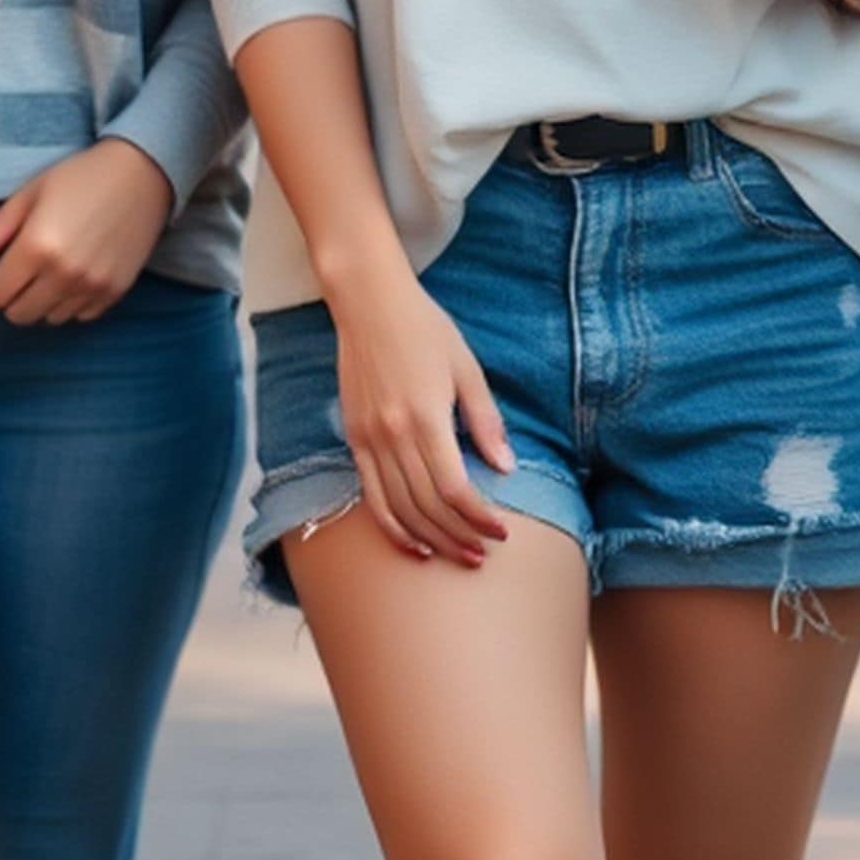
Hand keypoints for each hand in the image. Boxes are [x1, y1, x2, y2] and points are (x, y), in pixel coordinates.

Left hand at [0, 140, 177, 324]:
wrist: (144, 173)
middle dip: (13, 295)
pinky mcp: (115, 292)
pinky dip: (71, 302)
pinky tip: (77, 273)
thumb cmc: (81, 176)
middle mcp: (63, 274)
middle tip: (24, 269)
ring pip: (49, 319)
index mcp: (36, 247)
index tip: (0, 264)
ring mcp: (92, 287)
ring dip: (43, 301)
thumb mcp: (31, 193)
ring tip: (53, 269)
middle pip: (18, 314)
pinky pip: (80, 316)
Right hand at [324, 257, 517, 565]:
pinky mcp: (353, 438)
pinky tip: (413, 544)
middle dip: (458, 537)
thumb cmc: (425, 329)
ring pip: (397, 509)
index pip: (452, 488)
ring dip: (428, 540)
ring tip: (455, 556)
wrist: (369, 303)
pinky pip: (370, 496)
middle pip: (425, 507)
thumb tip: (506, 468)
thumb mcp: (467, 368)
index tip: (501, 533)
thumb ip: (485, 420)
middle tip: (483, 555)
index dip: (478, 518)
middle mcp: (392, 434)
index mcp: (424, 415)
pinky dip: (391, 526)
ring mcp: (368, 439)